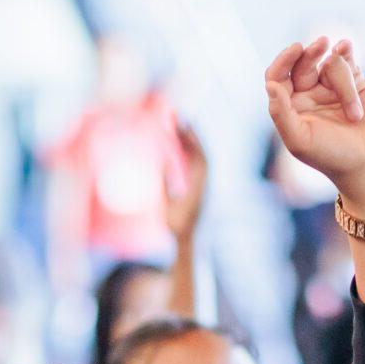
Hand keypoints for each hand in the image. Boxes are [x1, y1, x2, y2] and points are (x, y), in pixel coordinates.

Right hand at [163, 119, 208, 242]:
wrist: (183, 242)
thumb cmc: (172, 225)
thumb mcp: (165, 205)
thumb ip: (163, 183)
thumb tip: (162, 162)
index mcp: (197, 186)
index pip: (199, 157)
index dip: (192, 140)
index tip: (182, 125)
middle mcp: (202, 184)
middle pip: (201, 155)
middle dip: (192, 136)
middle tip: (179, 120)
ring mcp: (201, 188)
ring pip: (200, 160)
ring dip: (191, 144)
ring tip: (179, 130)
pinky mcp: (197, 191)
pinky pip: (196, 168)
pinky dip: (189, 154)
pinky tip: (178, 149)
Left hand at [263, 38, 364, 219]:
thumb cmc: (333, 156)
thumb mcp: (300, 140)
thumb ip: (281, 114)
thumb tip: (269, 85)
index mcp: (290, 107)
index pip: (278, 76)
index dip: (284, 60)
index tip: (296, 49)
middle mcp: (308, 94)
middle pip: (302, 63)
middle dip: (311, 53)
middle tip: (322, 43)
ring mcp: (331, 87)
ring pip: (330, 63)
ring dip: (343, 83)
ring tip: (355, 113)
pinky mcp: (355, 82)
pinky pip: (348, 60)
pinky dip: (347, 51)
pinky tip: (347, 44)